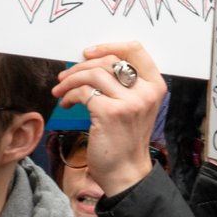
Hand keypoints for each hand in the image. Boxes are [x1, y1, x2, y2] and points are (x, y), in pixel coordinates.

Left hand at [52, 42, 164, 197]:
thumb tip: (93, 62)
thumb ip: (125, 84)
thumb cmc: (126, 139)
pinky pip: (84, 92)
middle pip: (109, 60)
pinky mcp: (111, 113)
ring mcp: (130, 102)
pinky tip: (66, 104)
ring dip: (71, 80)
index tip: (88, 52)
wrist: (125, 171)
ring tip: (61, 91)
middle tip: (65, 77)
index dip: (109, 46)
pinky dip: (69, 96)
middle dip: (81, 66)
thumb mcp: (135, 106)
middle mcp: (146, 91)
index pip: (136, 50)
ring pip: (94, 74)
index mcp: (155, 85)